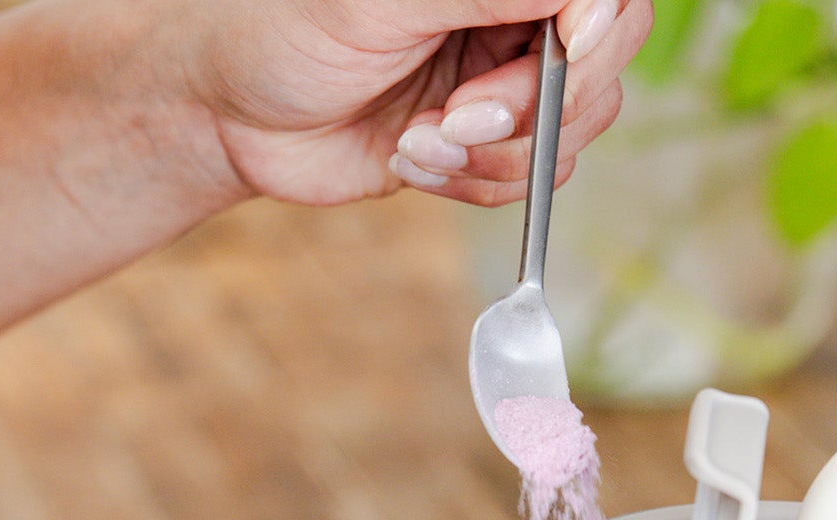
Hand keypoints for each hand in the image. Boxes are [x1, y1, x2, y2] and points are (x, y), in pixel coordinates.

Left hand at [176, 0, 652, 207]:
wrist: (232, 115)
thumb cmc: (287, 29)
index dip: (598, 26)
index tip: (565, 48)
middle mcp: (514, 16)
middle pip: (603, 64)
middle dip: (534, 106)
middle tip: (458, 116)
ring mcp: (504, 83)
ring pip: (569, 135)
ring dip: (494, 157)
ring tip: (419, 139)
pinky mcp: (485, 149)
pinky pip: (528, 183)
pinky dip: (472, 185)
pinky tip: (414, 159)